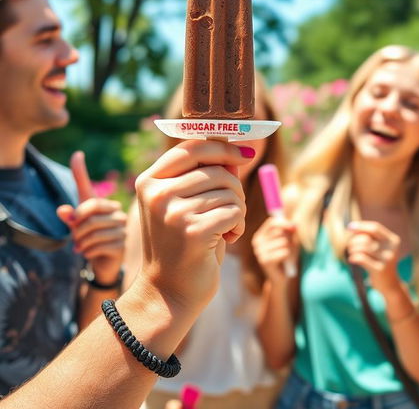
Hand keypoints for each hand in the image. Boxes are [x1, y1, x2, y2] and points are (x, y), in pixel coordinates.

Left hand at [57, 151, 126, 282]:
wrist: (102, 263)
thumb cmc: (89, 241)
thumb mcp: (76, 229)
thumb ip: (70, 218)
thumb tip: (62, 210)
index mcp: (101, 205)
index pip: (87, 187)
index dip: (80, 171)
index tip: (77, 154)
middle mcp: (115, 212)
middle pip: (90, 214)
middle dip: (78, 229)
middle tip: (75, 238)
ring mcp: (121, 227)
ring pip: (93, 231)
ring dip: (82, 242)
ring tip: (81, 247)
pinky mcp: (122, 243)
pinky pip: (99, 244)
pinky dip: (89, 252)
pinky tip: (90, 254)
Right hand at [134, 139, 247, 312]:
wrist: (169, 294)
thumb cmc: (183, 244)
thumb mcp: (189, 203)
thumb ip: (207, 175)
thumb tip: (236, 152)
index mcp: (150, 181)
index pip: (192, 147)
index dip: (223, 147)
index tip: (245, 153)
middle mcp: (157, 193)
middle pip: (218, 170)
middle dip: (235, 189)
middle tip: (231, 211)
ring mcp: (172, 212)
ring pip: (230, 191)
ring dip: (238, 210)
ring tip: (224, 229)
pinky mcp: (192, 231)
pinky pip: (235, 211)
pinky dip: (239, 225)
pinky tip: (226, 240)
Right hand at [252, 216, 298, 285]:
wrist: (279, 279)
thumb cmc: (285, 257)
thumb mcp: (289, 241)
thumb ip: (291, 231)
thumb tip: (295, 224)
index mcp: (260, 235)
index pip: (272, 222)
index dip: (284, 223)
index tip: (294, 227)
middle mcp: (257, 242)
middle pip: (279, 232)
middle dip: (289, 239)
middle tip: (288, 249)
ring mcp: (260, 252)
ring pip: (284, 242)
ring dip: (290, 249)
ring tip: (286, 257)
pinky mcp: (265, 261)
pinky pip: (284, 252)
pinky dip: (288, 256)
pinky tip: (284, 262)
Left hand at [346, 220, 400, 293]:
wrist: (390, 285)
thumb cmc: (380, 263)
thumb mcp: (379, 248)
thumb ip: (369, 237)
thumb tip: (352, 227)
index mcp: (393, 240)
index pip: (375, 227)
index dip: (361, 226)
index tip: (349, 227)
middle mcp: (391, 248)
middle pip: (367, 238)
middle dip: (355, 240)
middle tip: (349, 245)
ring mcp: (387, 259)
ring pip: (363, 247)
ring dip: (353, 249)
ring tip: (351, 252)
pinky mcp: (380, 269)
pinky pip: (362, 258)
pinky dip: (354, 257)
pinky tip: (351, 259)